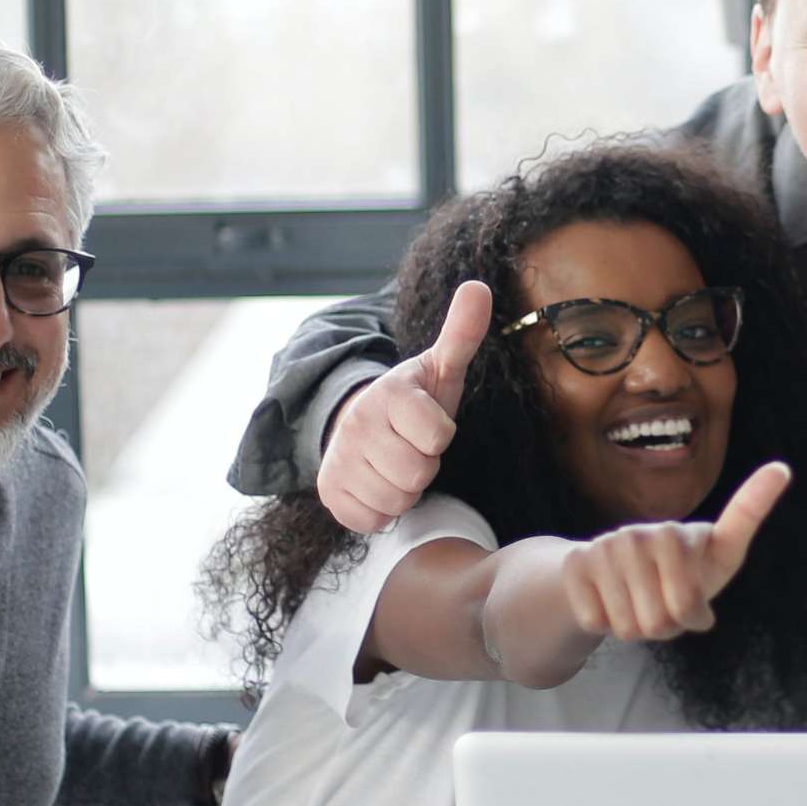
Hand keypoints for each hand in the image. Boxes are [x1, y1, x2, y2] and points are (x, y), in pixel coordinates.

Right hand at [317, 279, 492, 532]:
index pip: (438, 436)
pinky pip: (373, 519)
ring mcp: (338, 459)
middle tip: (412, 448)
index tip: (428, 424)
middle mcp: (357, 425)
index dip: (441, 436)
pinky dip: (381, 510)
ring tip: (396, 465)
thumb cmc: (414, 401)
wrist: (359, 424)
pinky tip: (377, 484)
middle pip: (418, 473)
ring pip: (397, 500)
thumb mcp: (440, 369)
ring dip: (405, 490)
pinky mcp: (329, 492)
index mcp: (389, 394)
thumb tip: (478, 286)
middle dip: (424, 466)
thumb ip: (462, 333)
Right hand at [559, 462, 791, 642]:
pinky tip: (608, 603)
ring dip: (635, 630)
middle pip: (671, 613)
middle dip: (667, 628)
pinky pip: (597, 620)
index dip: (758, 497)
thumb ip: (703, 603)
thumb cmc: (670, 584)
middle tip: (661, 609)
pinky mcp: (579, 560)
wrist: (608, 578)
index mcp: (694, 538)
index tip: (782, 471)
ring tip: (635, 606)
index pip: (734, 521)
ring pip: (632, 624)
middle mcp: (656, 532)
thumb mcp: (700, 587)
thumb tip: (702, 608)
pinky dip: (604, 626)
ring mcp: (614, 542)